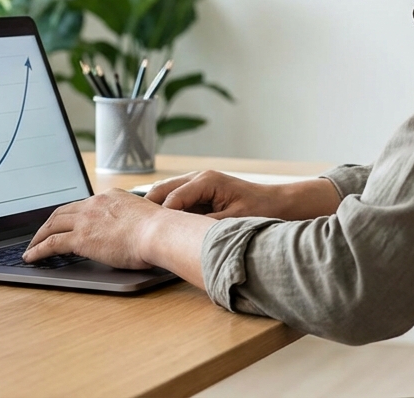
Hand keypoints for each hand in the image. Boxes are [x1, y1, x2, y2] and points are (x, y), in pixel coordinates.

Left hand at [24, 189, 162, 269]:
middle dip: (49, 224)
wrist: (158, 232)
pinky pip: (51, 244)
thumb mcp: (145, 218)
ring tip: (32, 248)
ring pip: (52, 225)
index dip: (70, 214)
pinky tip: (32, 257)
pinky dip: (38, 250)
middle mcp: (95, 203)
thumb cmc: (161, 230)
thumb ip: (134, 222)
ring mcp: (86, 220)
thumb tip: (136, 233)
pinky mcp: (80, 238)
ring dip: (39, 237)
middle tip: (41, 234)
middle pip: (62, 211)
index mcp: (110, 197)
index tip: (65, 222)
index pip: (83, 204)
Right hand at [147, 170, 339, 219]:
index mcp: (205, 181)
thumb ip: (207, 225)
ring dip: (155, 211)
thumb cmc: (259, 209)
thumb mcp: (233, 220)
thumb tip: (185, 235)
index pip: (171, 198)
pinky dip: (166, 213)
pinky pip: (175, 201)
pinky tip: (160, 230)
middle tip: (136, 231)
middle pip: (161, 191)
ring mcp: (197, 184)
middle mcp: (198, 178)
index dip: (159, 218)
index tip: (148, 236)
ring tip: (143, 232)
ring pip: (165, 195)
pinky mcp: (199, 194)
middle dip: (148, 210)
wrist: (278, 203)